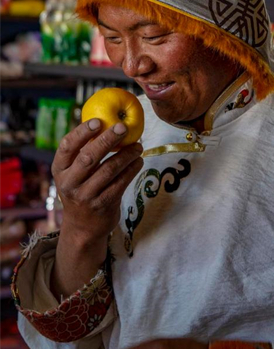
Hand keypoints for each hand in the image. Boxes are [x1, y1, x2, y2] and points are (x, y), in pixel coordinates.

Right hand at [52, 118, 142, 244]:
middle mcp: (69, 183)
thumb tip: (105, 120)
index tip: (98, 120)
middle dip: (107, 140)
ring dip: (126, 155)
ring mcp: (85, 196)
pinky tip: (139, 161)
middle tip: (123, 127)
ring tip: (138, 146)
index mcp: (60, 169)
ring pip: (109, 170)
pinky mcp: (102, 205)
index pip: (67, 146)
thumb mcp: (73, 173)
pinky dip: (131, 170)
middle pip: (89, 157)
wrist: (83, 227)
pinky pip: (120, 183)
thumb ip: (83, 152)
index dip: (82, 132)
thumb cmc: (81, 188)